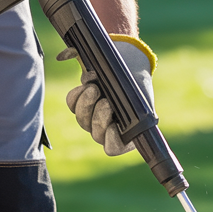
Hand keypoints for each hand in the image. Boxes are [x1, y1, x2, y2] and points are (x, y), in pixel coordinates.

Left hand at [57, 37, 154, 156]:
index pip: (113, 147)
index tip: (113, 125)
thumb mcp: (140, 91)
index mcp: (127, 134)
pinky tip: (87, 84)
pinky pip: (72, 104)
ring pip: (82, 119)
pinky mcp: (81, 103)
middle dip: (100, 116)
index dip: (111, 139)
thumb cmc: (137, 81)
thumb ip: (129, 97)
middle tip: (107, 101)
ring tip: (95, 88)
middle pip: (95, 133)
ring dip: (87, 103)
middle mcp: (108, 130)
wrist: (128, 64)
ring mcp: (92, 118)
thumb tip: (100, 88)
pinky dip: (78, 94)